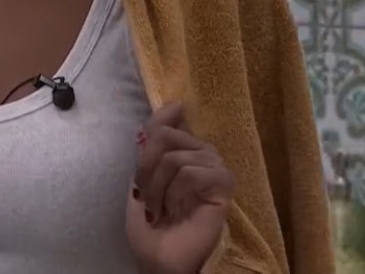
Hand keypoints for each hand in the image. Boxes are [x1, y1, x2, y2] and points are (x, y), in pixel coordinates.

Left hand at [127, 102, 234, 273]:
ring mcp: (213, 166)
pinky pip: (190, 172)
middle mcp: (199, 152)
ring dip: (157, 189)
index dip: (155, 122)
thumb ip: (152, 145)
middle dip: (145, 170)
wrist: (160, 260)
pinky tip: (177, 211)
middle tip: (146, 199)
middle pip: (164, 135)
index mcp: (180, 150)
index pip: (168, 119)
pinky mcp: (223, 183)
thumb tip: (173, 106)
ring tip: (160, 211)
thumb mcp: (140, 180)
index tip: (144, 145)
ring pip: (174, 157)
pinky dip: (175, 194)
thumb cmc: (150, 227)